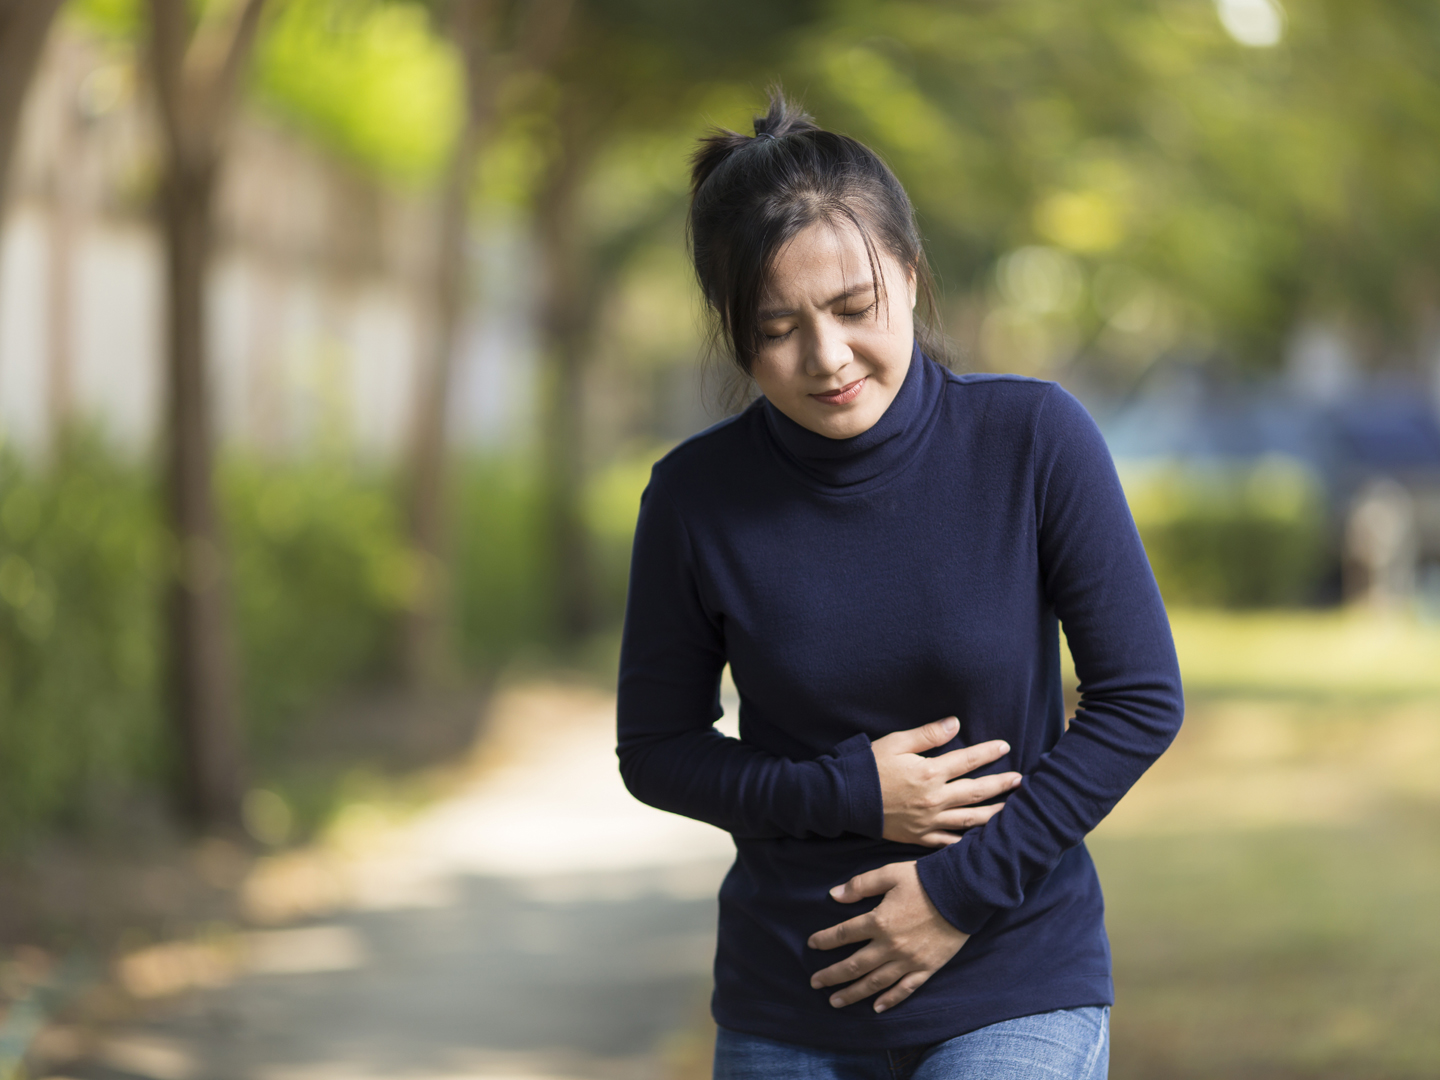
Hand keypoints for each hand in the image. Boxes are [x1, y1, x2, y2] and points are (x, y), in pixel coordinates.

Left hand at [808, 861, 967, 1012]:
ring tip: (835, 1001)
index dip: (825, 940)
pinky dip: (890, 1000)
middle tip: (815, 983)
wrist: (963, 891)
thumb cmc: (924, 879)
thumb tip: (834, 895)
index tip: (812, 944)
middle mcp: (890, 945)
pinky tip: (876, 1007)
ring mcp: (909, 960)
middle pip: (854, 965)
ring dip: (853, 993)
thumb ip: (860, 885)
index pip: (843, 934)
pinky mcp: (927, 968)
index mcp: (879, 921)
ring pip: (875, 982)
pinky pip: (905, 989)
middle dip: (832, 975)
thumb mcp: (889, 874)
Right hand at [872, 717, 1019, 846]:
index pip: (967, 760)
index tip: (1005, 746)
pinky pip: (951, 843)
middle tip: (1020, 780)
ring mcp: (929, 822)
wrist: (845, 800)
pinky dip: (970, 842)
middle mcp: (934, 799)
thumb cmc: (869, 767)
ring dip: (994, 813)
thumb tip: (955, 723)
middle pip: (976, 791)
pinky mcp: (920, 838)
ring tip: (1013, 808)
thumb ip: (927, 734)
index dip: (988, 752)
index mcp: (928, 773)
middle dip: (1001, 784)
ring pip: (970, 819)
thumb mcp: (895, 743)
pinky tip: (984, 840)